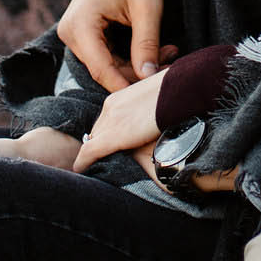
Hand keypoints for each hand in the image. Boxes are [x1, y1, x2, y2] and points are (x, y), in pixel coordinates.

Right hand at [58, 0, 183, 91]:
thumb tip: (147, 80)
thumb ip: (146, 45)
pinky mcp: (85, 30)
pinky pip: (107, 53)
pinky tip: (156, 47)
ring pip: (108, 64)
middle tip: (172, 63)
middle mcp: (70, 31)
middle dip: (138, 72)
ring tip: (169, 51)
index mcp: (79, 25)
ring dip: (138, 63)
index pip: (102, 70)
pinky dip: (131, 54)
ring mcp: (75, 31)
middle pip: (105, 69)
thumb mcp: (147, 8)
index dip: (128, 86)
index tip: (155, 93)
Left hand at [73, 57, 175, 171]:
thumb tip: (152, 120)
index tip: (111, 143)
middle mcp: (111, 107)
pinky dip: (84, 162)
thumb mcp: (158, 100)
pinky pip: (90, 152)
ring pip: (94, 141)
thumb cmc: (177, 93)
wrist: (180, 91)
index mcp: (120, 98)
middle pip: (98, 130)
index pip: (107, 119)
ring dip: (95, 152)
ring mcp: (110, 121)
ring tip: (95, 165)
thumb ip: (148, 110)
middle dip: (100, 143)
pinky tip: (80, 169)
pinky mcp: (112, 136)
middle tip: (103, 157)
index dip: (107, 133)